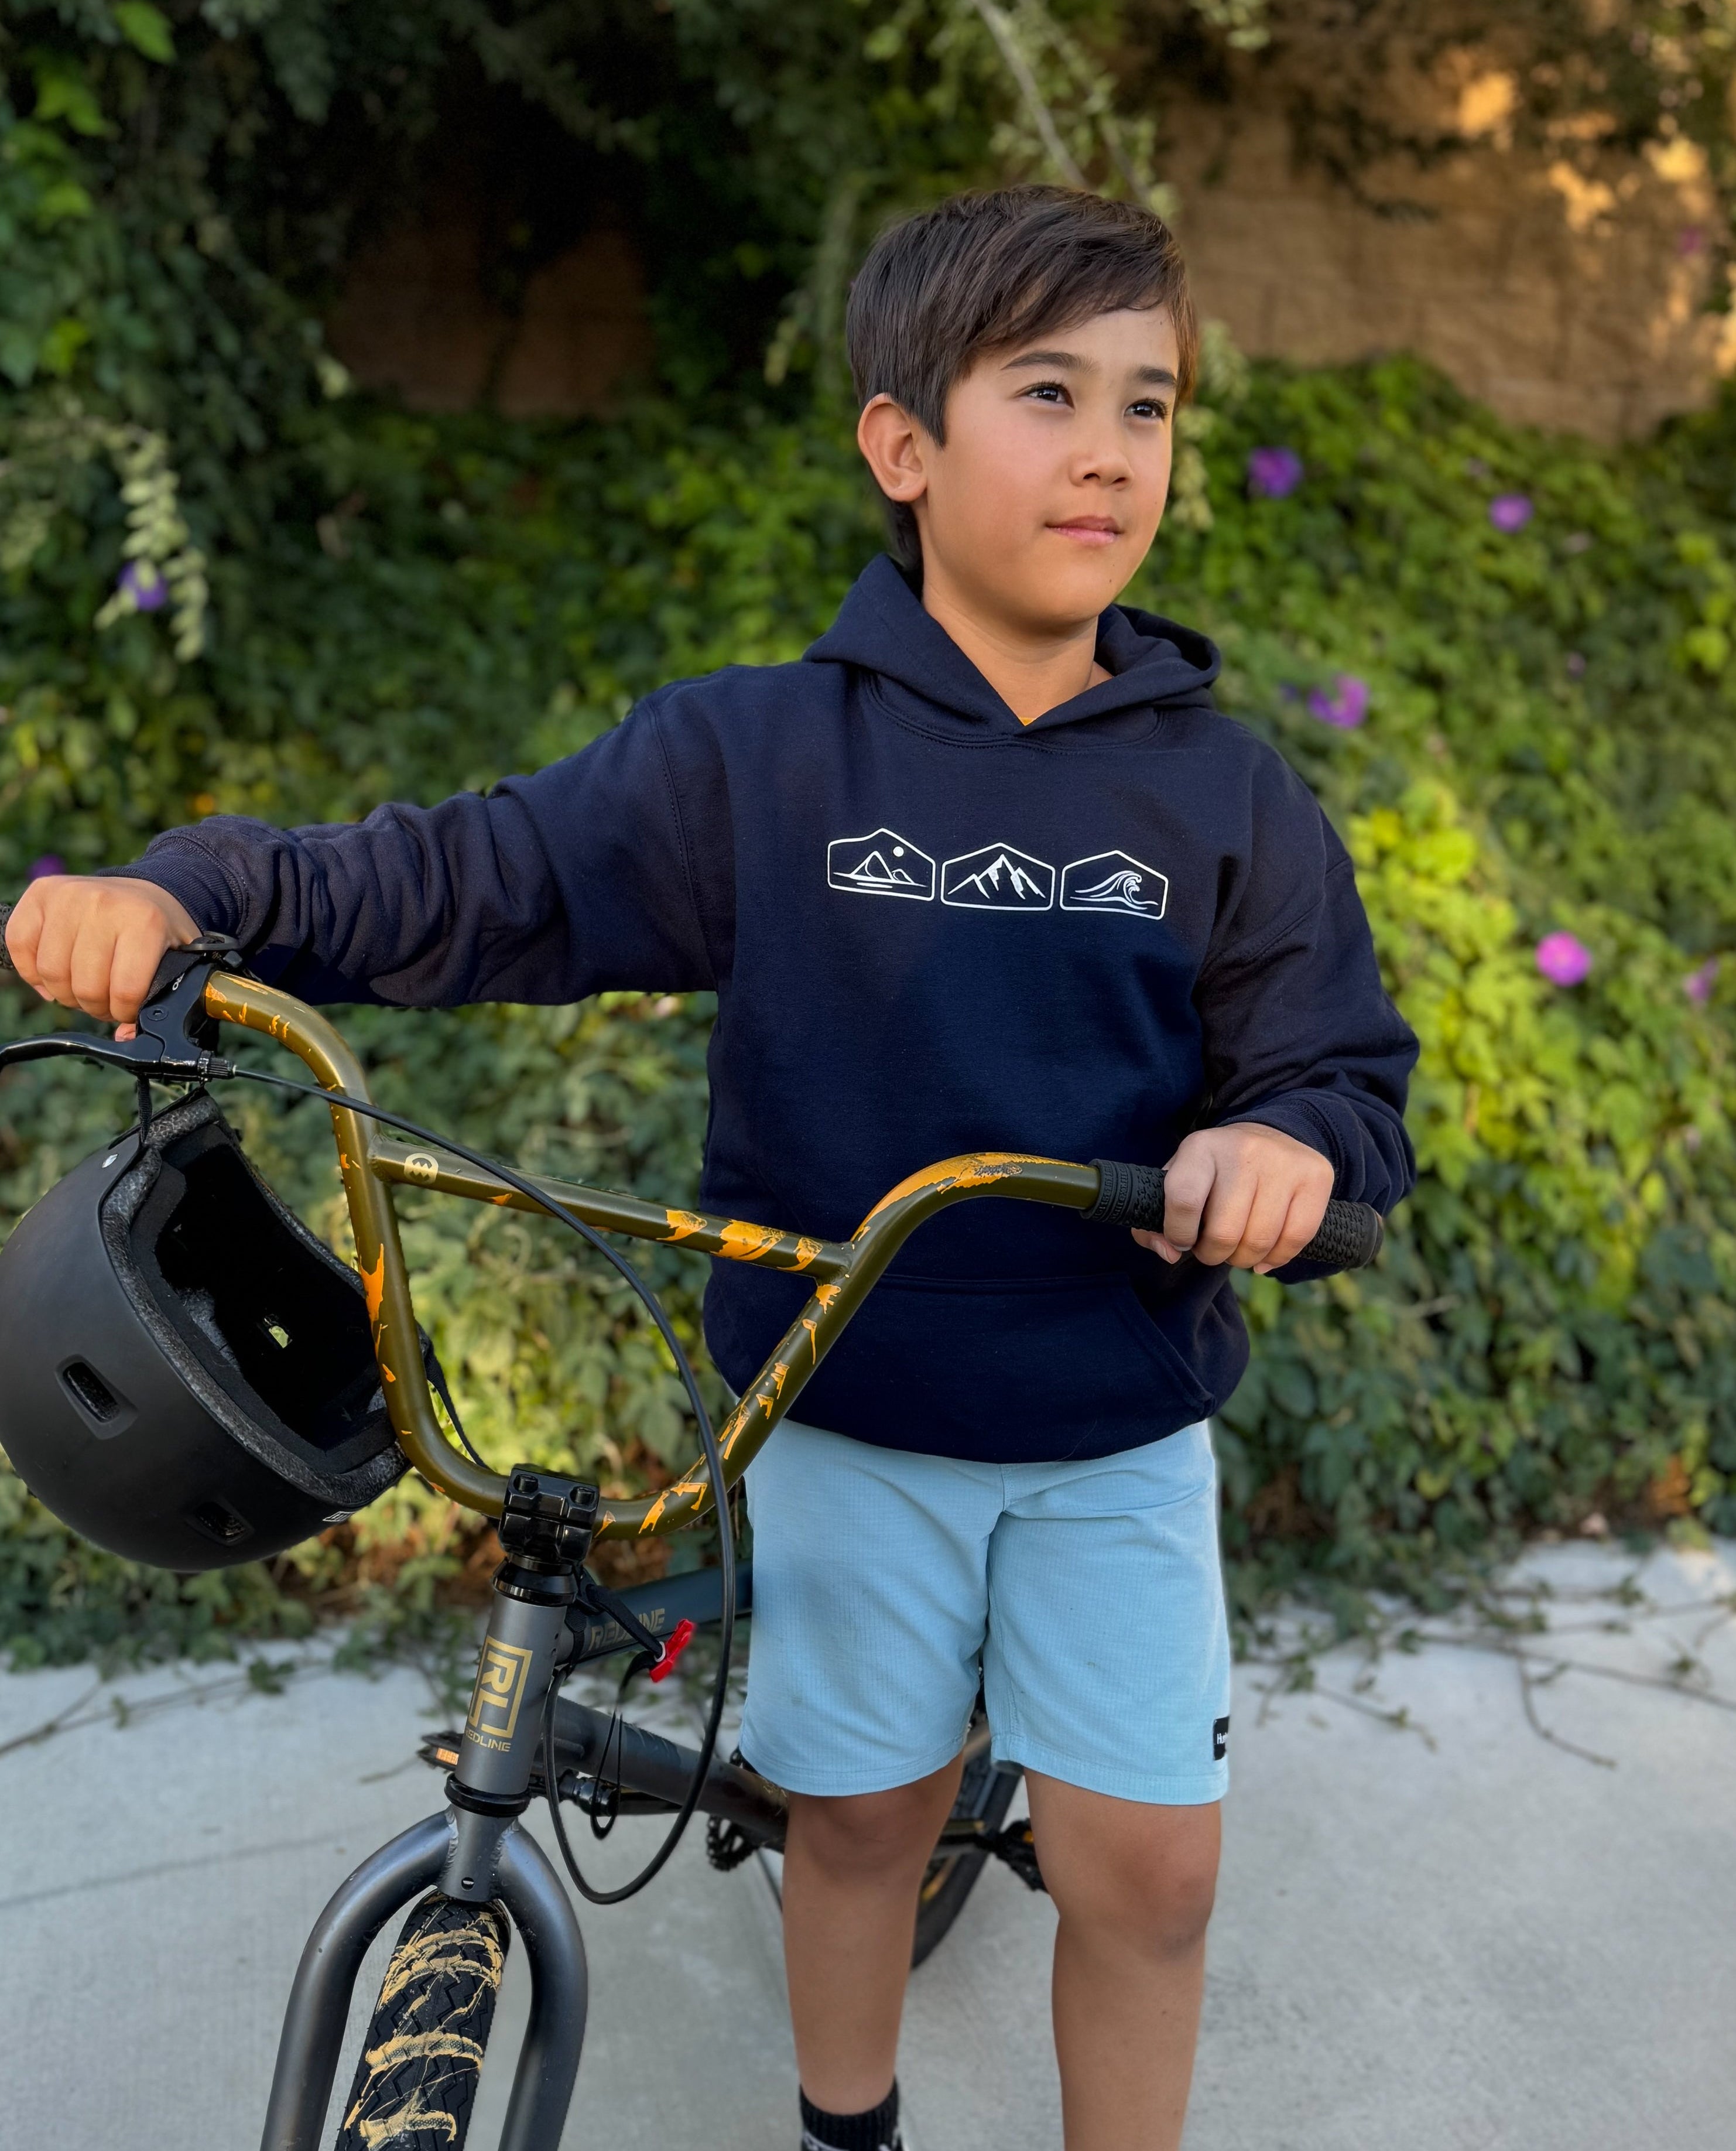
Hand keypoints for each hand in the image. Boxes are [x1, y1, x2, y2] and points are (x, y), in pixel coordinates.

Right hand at [4, 875, 201, 1039]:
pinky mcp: (40, 893)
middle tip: (104, 1001)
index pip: (125, 990)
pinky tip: (54, 976)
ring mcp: (68, 895)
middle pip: (84, 986)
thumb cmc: (158, 930)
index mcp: (145, 921)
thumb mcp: (177, 960)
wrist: (144, 891)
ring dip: (65, 993)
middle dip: (95, 1006)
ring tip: (82, 988)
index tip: (127, 1009)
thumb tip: (124, 1037)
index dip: (123, 1012)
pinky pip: (19, 945)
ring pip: (50, 972)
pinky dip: (32, 970)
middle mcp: (103, 904)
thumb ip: (160, 998)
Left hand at [1133, 1123, 1333, 1273]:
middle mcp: (1243, 1150)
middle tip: (1213, 1248)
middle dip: (1213, 1254)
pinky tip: (1264, 1255)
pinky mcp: (1316, 1176)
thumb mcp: (1177, 1183)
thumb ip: (1154, 1223)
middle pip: (1224, 1232)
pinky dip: (1276, 1258)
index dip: (1178, 1233)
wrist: (1271, 1135)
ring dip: (1243, 1260)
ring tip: (1237, 1249)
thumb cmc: (1215, 1173)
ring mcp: (1283, 1162)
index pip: (1183, 1199)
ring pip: (1259, 1241)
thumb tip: (1170, 1254)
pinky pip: (1295, 1238)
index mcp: (1201, 1147)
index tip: (1183, 1240)